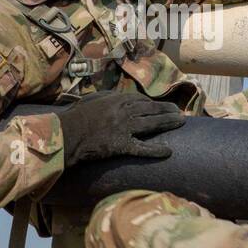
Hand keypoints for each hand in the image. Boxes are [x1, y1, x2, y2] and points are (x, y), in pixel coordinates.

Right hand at [58, 90, 184, 165]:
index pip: (141, 99)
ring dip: (168, 122)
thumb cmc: (75, 116)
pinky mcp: (120, 145)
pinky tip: (167, 151)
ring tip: (180, 122)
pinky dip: (155, 150)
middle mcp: (123, 111)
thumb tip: (118, 96)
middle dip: (167, 110)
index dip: (154, 103)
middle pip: (151, 109)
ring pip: (151, 124)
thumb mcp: (92, 100)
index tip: (162, 106)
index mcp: (116, 100)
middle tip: (179, 113)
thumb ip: (107, 97)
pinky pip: (141, 148)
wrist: (66, 134)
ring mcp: (123, 128)